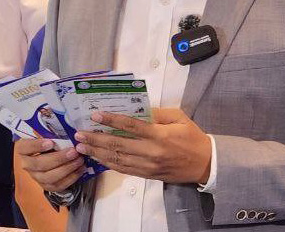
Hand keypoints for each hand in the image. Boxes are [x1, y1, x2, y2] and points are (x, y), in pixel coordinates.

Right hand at [16, 138, 85, 192]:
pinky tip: (80, 169)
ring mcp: (36, 177)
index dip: (37, 146)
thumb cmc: (47, 143)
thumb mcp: (44, 136)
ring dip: (67, 169)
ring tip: (79, 160)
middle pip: (39, 164)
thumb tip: (65, 131)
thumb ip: (50, 134)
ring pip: (49, 177)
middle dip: (58, 158)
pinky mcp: (46, 186)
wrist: (47, 158)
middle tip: (73, 152)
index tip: (50, 142)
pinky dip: (71, 178)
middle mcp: (26, 164)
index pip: (25, 147)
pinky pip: (58, 185)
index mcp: (23, 149)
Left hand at [74, 109, 211, 184]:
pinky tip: (97, 158)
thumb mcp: (178, 117)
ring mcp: (147, 166)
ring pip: (116, 160)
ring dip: (96, 153)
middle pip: (117, 145)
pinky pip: (124, 169)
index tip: (94, 116)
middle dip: (95, 139)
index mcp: (158, 134)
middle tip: (78, 134)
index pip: (129, 126)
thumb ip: (157, 113)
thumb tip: (136, 108)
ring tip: (81, 147)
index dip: (110, 121)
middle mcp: (150, 151)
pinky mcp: (147, 175)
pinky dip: (108, 164)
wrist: (206, 164)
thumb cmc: (192, 137)